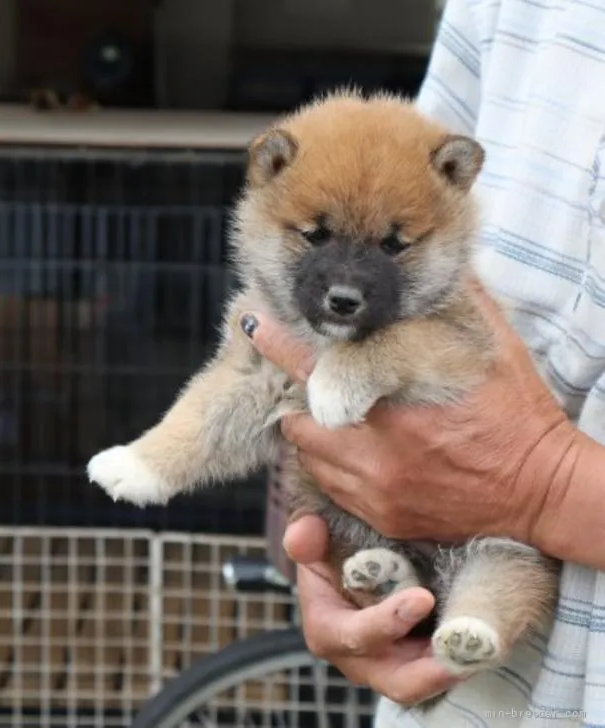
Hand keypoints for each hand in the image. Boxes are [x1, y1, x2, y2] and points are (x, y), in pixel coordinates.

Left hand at [240, 280, 576, 546]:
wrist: (541, 491)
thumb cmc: (517, 416)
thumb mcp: (491, 348)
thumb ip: (454, 307)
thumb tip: (431, 270)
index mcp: (398, 403)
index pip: (317, 366)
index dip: (279, 343)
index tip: (254, 324)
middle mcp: (377, 451)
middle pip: (300, 421)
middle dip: (300, 399)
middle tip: (313, 385)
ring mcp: (376, 490)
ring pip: (310, 457)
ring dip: (314, 434)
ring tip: (340, 418)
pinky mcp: (382, 517)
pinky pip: (332, 488)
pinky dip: (333, 467)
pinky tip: (357, 451)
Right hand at [283, 513, 461, 703]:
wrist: (351, 566)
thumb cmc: (330, 552)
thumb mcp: (315, 540)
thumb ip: (306, 536)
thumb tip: (303, 534)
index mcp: (327, 629)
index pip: (353, 636)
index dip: (385, 623)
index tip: (422, 599)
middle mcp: (357, 659)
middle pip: (395, 680)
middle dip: (428, 670)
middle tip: (460, 647)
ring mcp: (389, 667)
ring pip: (422, 684)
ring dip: (451, 670)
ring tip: (479, 652)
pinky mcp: (415, 664)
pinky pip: (438, 672)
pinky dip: (460, 661)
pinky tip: (482, 643)